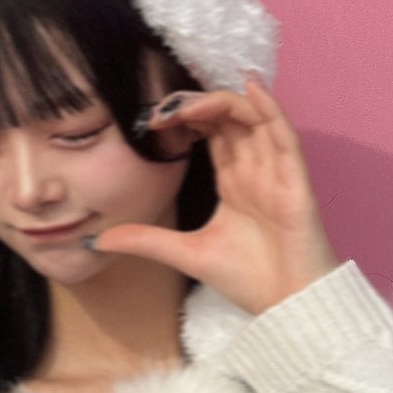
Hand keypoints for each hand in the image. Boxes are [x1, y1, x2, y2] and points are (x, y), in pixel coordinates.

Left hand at [89, 71, 341, 317]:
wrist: (287, 306)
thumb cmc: (248, 279)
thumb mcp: (184, 253)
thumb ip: (145, 240)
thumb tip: (97, 240)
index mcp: (234, 180)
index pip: (211, 131)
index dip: (186, 116)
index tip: (151, 119)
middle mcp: (255, 169)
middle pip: (229, 118)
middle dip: (197, 104)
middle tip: (161, 107)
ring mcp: (276, 171)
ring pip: (254, 118)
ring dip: (223, 102)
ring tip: (189, 102)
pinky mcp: (295, 180)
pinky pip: (284, 135)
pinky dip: (270, 108)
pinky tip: (251, 86)